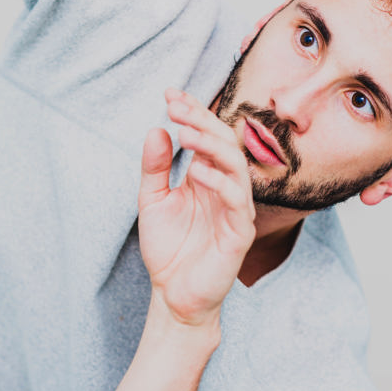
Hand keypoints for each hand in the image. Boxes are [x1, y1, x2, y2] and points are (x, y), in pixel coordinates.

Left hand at [138, 89, 255, 326]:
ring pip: (235, 164)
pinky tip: (196, 171)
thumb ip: (155, 168)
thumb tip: (157, 129)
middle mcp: (225, 186)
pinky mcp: (239, 232)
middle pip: (224, 142)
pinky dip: (219, 181)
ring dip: (211, 144)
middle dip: (201, 120)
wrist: (173, 296)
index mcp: (208, 176)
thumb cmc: (167, 248)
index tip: (170, 94)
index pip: (207, 135)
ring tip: (184, 131)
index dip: (192, 112)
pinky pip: (237, 200)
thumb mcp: (151, 201)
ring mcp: (235, 208)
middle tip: (176, 107)